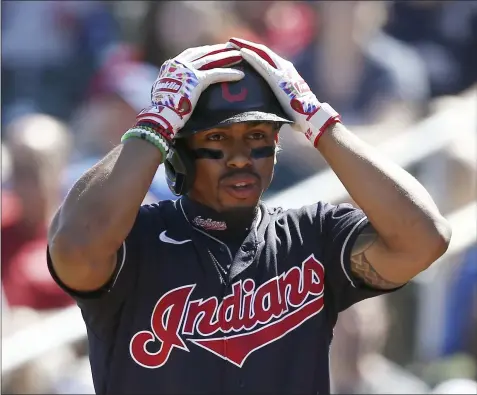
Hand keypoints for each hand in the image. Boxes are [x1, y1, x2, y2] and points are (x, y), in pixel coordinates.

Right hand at [136, 44, 243, 141]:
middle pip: (203, 52)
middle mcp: (178, 64)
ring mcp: (187, 70)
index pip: (192, 53)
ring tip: (241, 56)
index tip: (216, 50)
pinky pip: (216, 74)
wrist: (160, 116)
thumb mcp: (164, 94)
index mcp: (170, 66)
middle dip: (219, 49)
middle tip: (232, 48)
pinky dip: (229, 74)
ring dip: (227, 57)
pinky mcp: (196, 80)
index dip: (205, 51)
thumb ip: (171, 88)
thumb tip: (175, 94)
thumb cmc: (162, 111)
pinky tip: (241, 75)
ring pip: (211, 60)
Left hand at [226, 38, 340, 146]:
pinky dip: (251, 57)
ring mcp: (282, 70)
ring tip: (231, 43)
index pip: (266, 58)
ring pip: (261, 53)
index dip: (253, 52)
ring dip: (245, 46)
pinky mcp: (278, 77)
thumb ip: (275, 98)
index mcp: (286, 72)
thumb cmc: (298, 114)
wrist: (310, 115)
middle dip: (246, 45)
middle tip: (231, 42)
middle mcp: (284, 67)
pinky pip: (262, 63)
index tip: (239, 50)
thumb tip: (264, 106)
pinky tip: (240, 52)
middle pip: (262, 51)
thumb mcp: (284, 102)